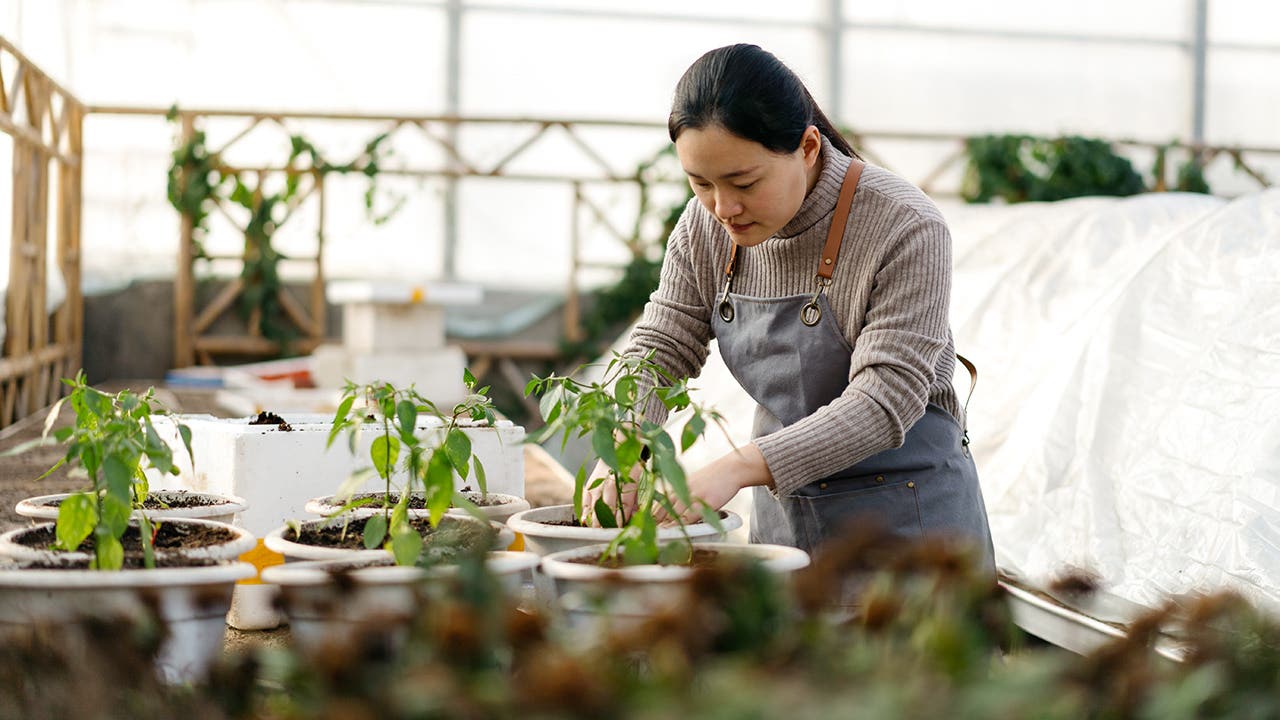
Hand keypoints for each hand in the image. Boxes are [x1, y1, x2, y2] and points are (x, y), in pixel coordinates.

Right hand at [581, 459, 637, 526]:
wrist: (617, 448)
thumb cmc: (628, 466)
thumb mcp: (636, 482)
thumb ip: (634, 501)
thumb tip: (634, 516)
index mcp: (624, 483)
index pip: (623, 507)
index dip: (622, 520)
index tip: (620, 529)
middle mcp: (609, 484)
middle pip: (607, 509)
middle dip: (608, 523)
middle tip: (608, 532)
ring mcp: (597, 484)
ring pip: (594, 506)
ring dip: (595, 520)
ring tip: (596, 530)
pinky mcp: (589, 484)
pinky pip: (584, 500)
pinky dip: (585, 511)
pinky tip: (585, 520)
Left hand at [657, 443, 772, 524]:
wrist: (730, 469)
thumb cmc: (713, 477)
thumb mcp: (693, 482)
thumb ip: (682, 493)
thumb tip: (673, 507)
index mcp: (678, 486)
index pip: (659, 502)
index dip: (652, 515)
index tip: (647, 525)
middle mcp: (683, 490)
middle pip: (663, 509)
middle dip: (656, 523)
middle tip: (650, 533)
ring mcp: (694, 497)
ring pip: (675, 514)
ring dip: (667, 526)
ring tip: (660, 536)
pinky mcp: (705, 503)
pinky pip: (692, 517)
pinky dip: (683, 526)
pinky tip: (678, 532)